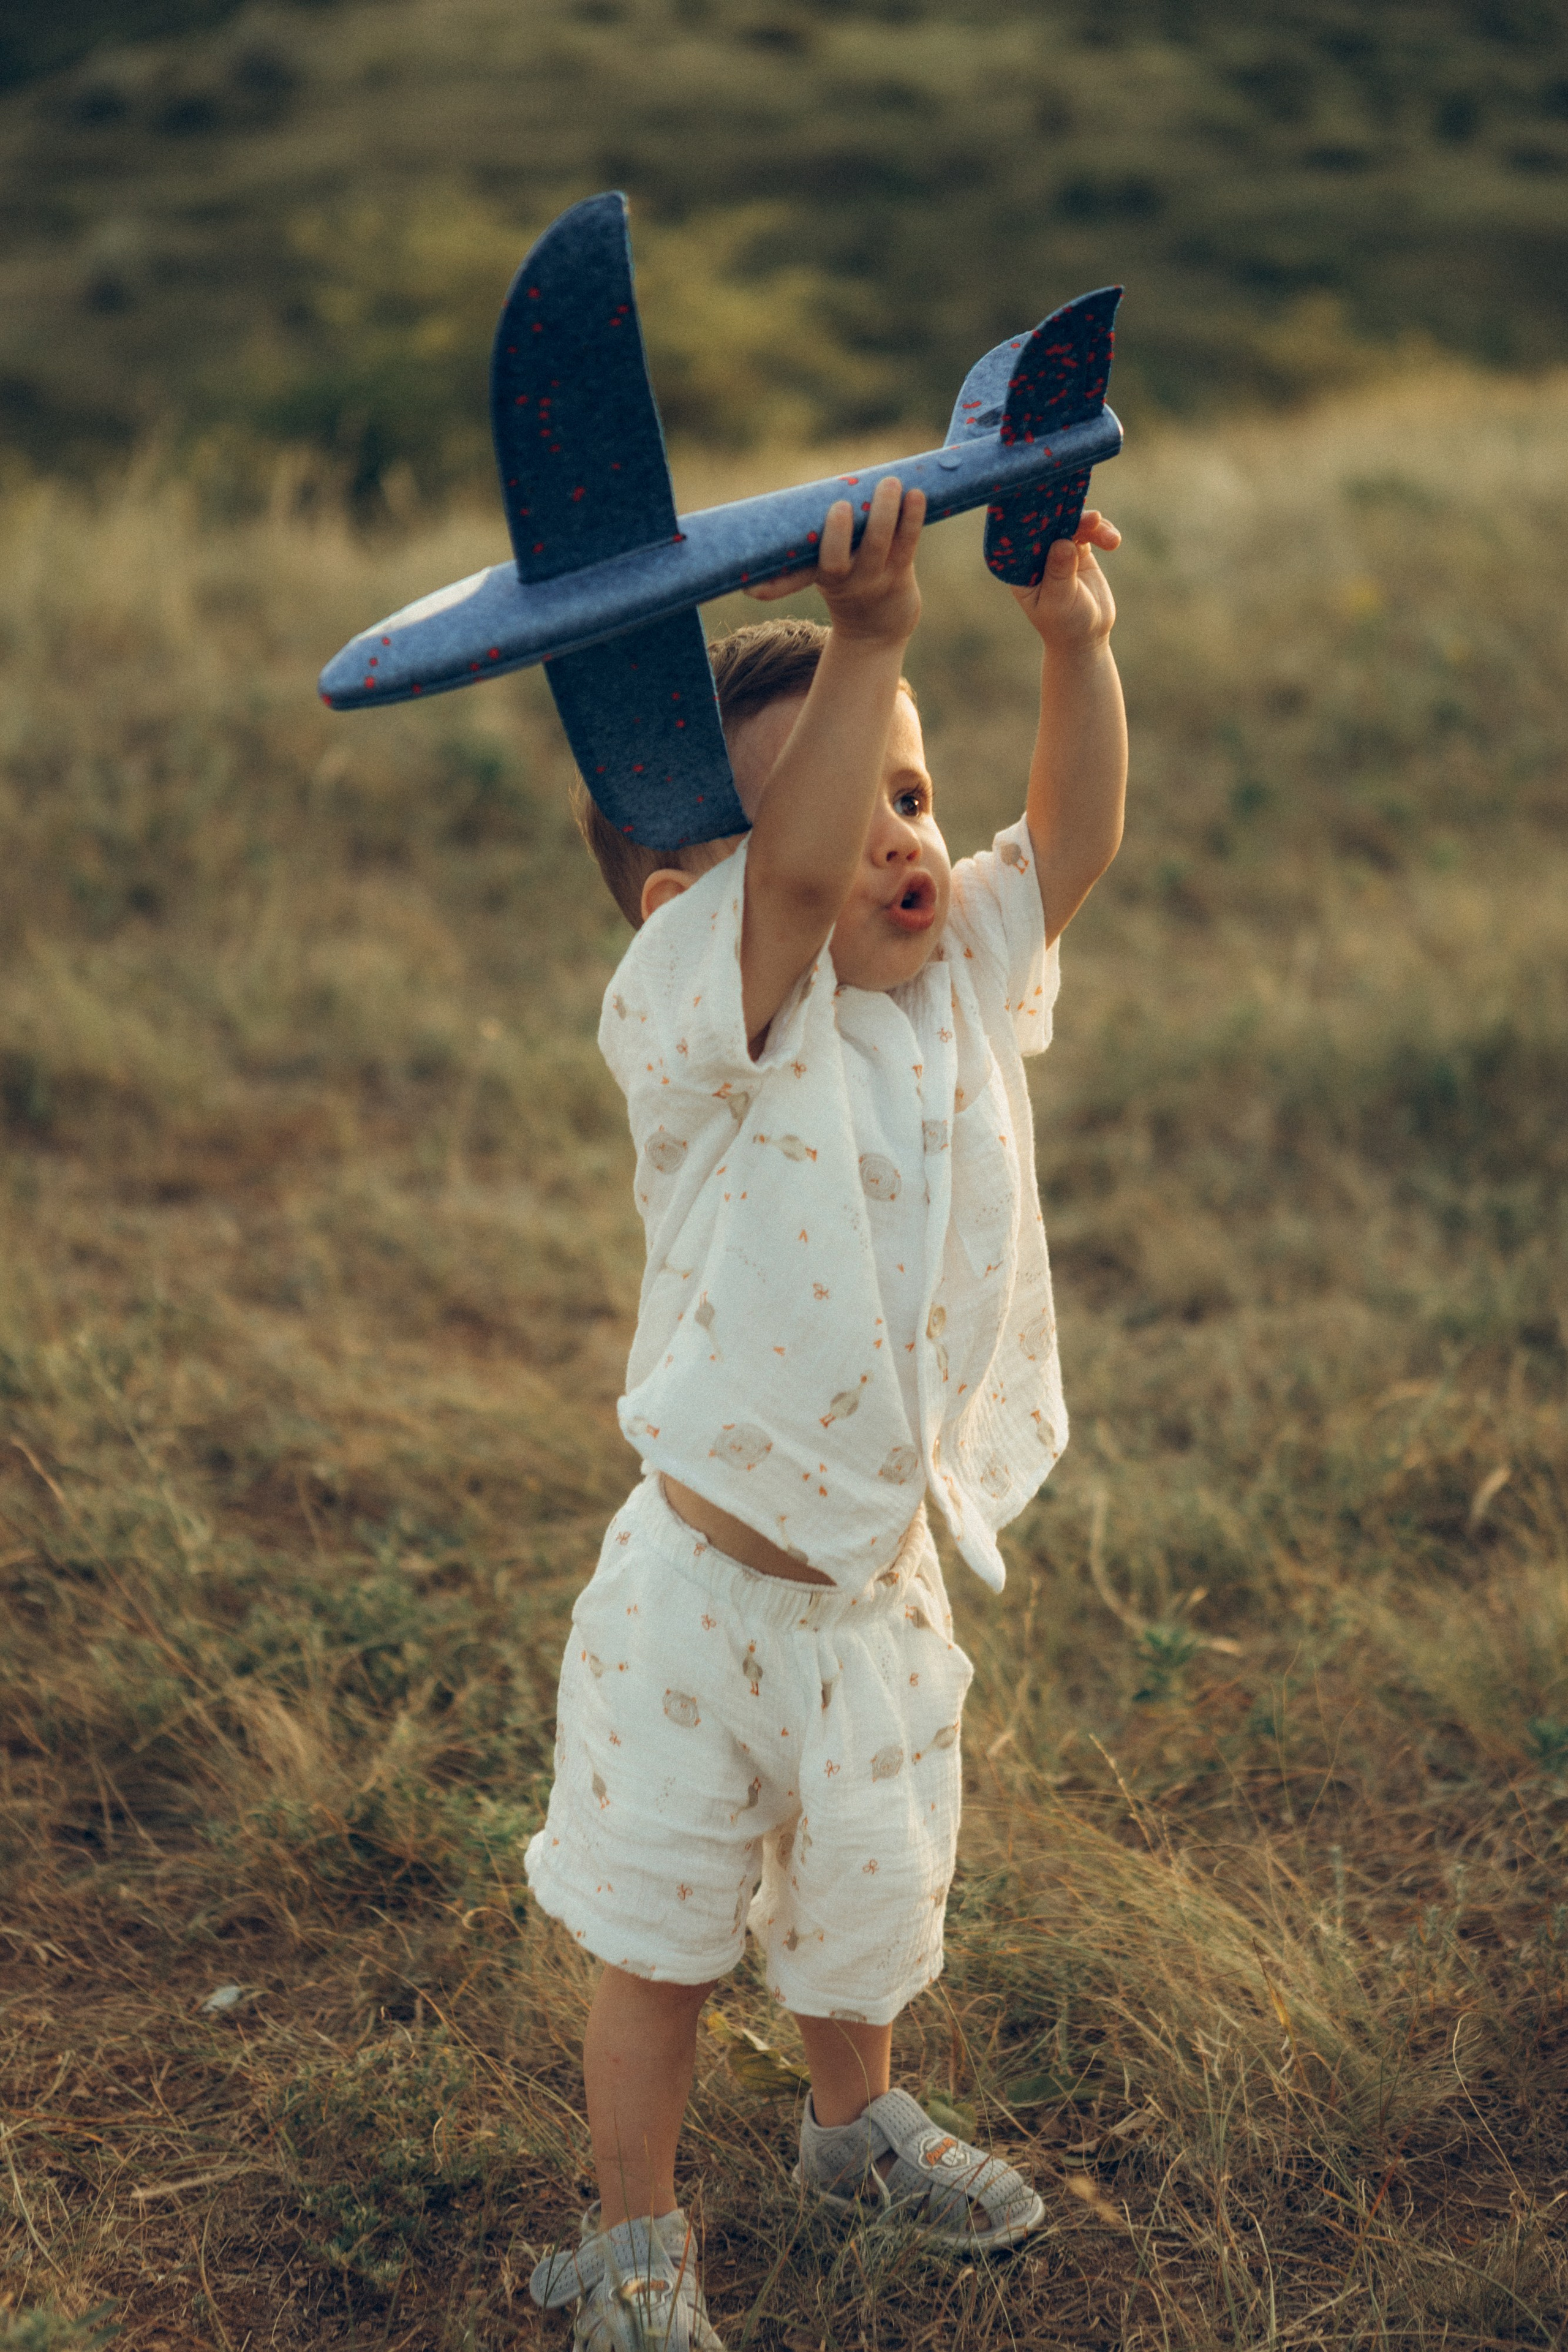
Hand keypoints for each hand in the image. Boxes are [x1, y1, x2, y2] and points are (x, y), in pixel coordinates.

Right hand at [746, 475, 924, 645]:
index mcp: (817, 576)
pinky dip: (911, 518)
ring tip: (888, 483)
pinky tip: (916, 496)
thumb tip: (801, 491)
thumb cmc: (846, 583)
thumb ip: (815, 539)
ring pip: (875, 545)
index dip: (772, 585)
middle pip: (835, 561)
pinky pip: (907, 544)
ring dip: (882, 513)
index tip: (752, 587)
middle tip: (839, 506)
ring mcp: (872, 577)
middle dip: (836, 535)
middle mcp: (843, 580)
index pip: (790, 579)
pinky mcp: (900, 572)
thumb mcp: (823, 569)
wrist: (878, 628)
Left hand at [1010, 509, 1119, 651]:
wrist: (1086, 637)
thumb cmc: (1066, 625)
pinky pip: (1088, 530)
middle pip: (1048, 523)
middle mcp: (1035, 555)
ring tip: (1111, 539)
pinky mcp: (1078, 550)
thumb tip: (1063, 541)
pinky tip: (1114, 540)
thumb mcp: (1060, 602)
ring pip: (1071, 523)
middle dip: (1069, 515)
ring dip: (1092, 525)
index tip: (1054, 505)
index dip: (1037, 518)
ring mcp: (1056, 550)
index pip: (1023, 536)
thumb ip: (1060, 572)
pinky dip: (1101, 531)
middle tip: (1092, 518)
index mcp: (1020, 568)